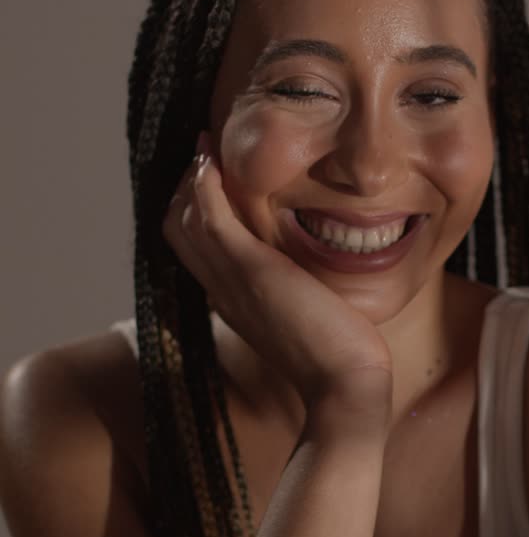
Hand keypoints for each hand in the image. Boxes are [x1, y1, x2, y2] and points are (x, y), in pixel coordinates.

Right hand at [161, 134, 393, 416]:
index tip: (211, 178)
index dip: (194, 209)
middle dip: (186, 187)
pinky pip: (210, 217)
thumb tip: (308, 274)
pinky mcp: (251, 270)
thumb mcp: (307, 317)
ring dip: (192, 178)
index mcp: (232, 302)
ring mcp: (231, 280)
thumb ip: (296, 292)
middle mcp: (222, 290)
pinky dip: (204, 184)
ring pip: (185, 218)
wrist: (344, 385)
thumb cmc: (338, 357)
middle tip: (205, 156)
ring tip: (207, 150)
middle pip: (178, 228)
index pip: (193, 247)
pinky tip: (214, 160)